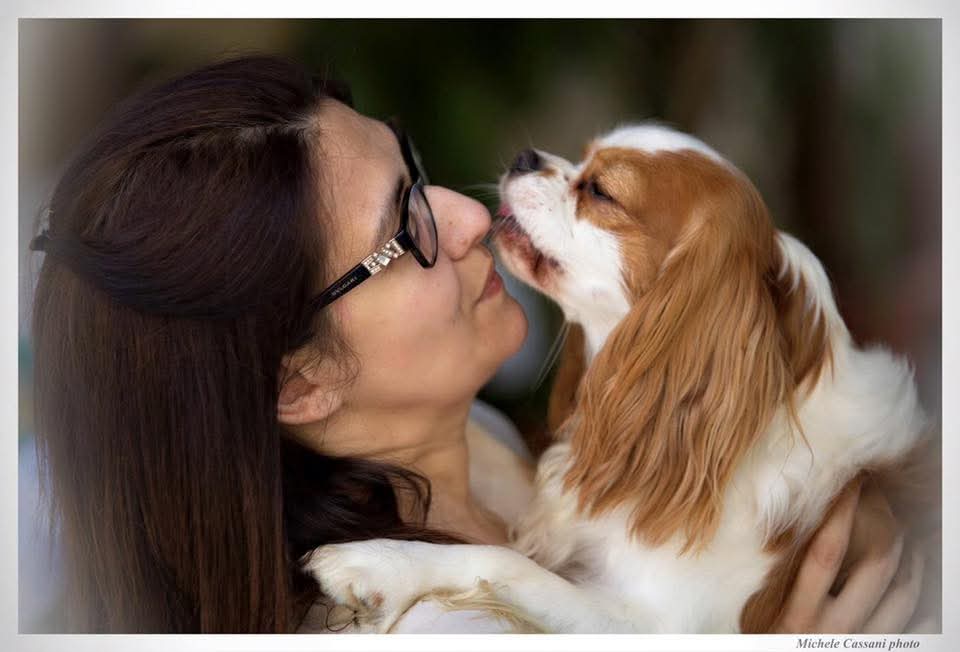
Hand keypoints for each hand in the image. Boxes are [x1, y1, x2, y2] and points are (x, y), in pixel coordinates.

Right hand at [774, 477, 924, 632]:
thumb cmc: (767, 644)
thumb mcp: (755, 621)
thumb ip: (769, 583)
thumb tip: (774, 533)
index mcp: (798, 618)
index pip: (827, 552)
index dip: (842, 511)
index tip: (850, 479)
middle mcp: (836, 632)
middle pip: (877, 566)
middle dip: (887, 523)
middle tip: (883, 498)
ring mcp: (864, 645)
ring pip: (906, 593)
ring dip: (913, 558)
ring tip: (908, 535)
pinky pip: (922, 628)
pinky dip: (927, 602)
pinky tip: (919, 581)